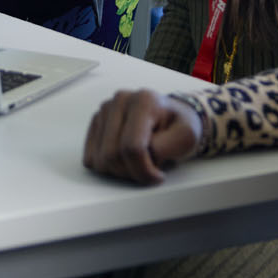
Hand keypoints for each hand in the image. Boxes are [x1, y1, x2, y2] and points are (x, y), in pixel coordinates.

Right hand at [82, 89, 202, 184]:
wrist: (172, 117)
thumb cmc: (178, 126)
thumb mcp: (186, 137)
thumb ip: (164, 148)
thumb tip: (144, 158)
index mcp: (143, 101)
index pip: (131, 147)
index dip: (144, 171)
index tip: (158, 176)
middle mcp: (120, 101)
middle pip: (112, 155)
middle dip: (132, 172)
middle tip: (149, 169)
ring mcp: (105, 110)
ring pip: (99, 159)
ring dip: (120, 170)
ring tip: (139, 161)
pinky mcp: (96, 122)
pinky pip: (91, 158)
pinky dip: (108, 166)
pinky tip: (125, 157)